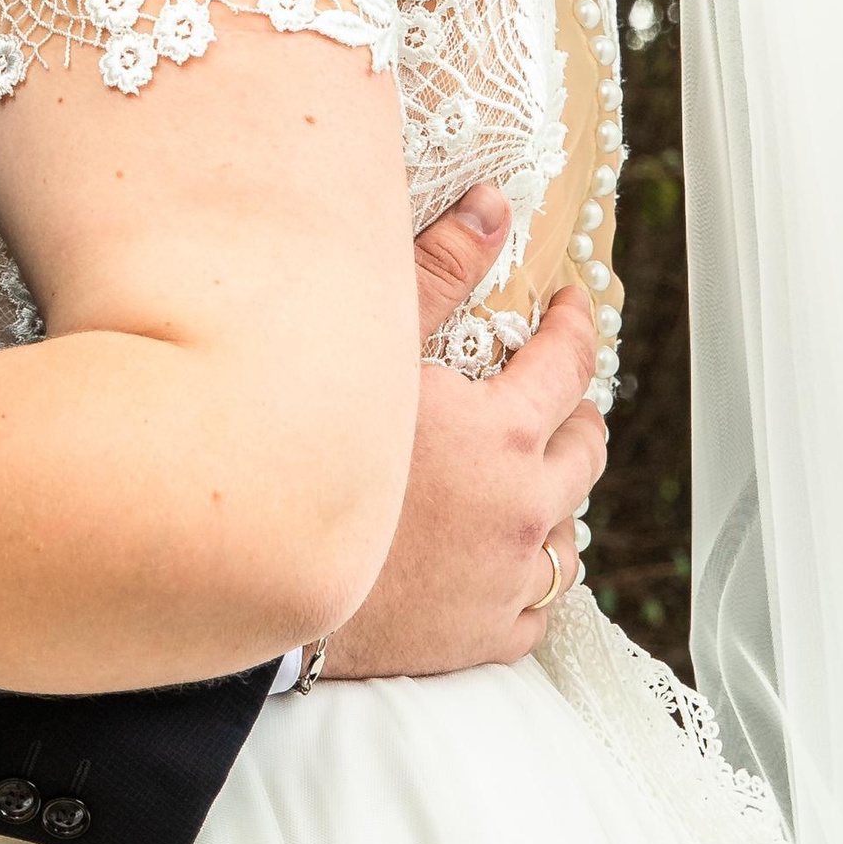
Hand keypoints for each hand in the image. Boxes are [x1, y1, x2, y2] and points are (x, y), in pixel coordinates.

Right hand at [321, 185, 606, 678]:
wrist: (255, 576)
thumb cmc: (300, 453)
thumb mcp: (368, 349)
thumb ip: (436, 272)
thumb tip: (492, 206)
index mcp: (504, 433)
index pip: (571, 364)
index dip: (576, 326)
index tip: (571, 308)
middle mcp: (523, 507)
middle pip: (587, 451)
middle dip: (576, 415)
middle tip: (554, 399)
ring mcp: (508, 579)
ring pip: (568, 538)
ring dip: (551, 505)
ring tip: (519, 486)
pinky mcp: (485, 637)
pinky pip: (535, 611)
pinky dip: (521, 582)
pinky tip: (491, 563)